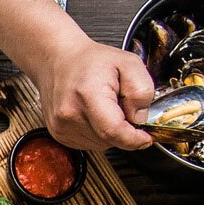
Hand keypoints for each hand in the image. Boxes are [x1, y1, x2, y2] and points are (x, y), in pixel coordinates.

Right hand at [26, 35, 154, 152]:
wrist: (58, 60)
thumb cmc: (90, 60)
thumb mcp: (128, 63)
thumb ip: (142, 90)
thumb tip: (140, 118)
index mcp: (88, 94)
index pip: (114, 130)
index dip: (134, 139)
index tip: (145, 138)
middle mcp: (70, 113)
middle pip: (109, 139)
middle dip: (123, 129)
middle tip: (121, 105)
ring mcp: (61, 126)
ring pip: (100, 144)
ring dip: (109, 131)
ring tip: (104, 107)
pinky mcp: (58, 133)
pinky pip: (88, 143)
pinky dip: (97, 133)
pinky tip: (93, 114)